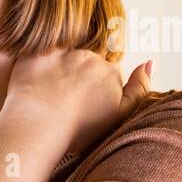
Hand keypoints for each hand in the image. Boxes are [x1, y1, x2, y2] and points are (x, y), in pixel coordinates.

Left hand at [3, 49, 153, 157]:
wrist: (39, 129)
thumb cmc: (78, 130)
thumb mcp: (119, 115)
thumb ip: (139, 89)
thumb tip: (150, 62)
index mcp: (110, 72)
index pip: (106, 72)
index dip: (95, 87)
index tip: (83, 103)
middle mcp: (90, 57)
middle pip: (85, 61)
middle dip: (77, 75)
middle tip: (62, 99)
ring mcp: (63, 54)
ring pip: (63, 55)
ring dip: (56, 69)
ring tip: (44, 93)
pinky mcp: (37, 55)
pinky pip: (38, 51)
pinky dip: (36, 64)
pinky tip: (31, 81)